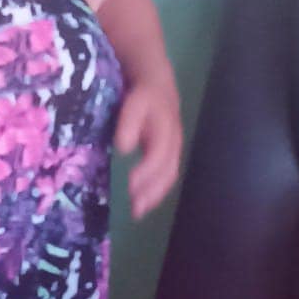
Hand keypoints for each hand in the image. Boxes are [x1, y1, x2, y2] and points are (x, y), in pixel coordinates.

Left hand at [115, 75, 181, 218]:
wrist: (159, 86)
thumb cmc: (142, 97)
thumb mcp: (133, 103)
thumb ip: (129, 124)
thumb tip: (123, 148)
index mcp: (165, 128)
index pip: (158, 154)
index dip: (146, 172)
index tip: (130, 187)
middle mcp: (173, 142)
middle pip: (167, 170)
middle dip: (152, 191)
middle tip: (135, 209)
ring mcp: (175, 149)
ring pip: (169, 176)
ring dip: (155, 196)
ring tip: (138, 212)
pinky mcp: (171, 155)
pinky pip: (167, 176)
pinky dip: (157, 192)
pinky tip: (144, 203)